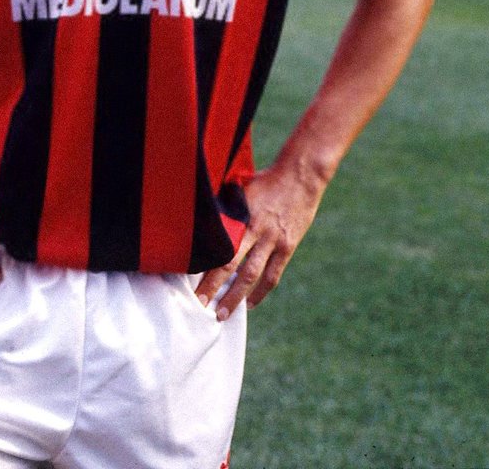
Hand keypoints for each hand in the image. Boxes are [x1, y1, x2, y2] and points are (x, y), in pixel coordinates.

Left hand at [196, 161, 326, 319]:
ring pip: (251, 276)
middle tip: (199, 305)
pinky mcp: (287, 246)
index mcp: (240, 214)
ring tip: (222, 314)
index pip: (218, 245)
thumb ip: (226, 205)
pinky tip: (250, 303)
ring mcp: (273, 240)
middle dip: (213, 286)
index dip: (204, 264)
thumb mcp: (240, 187)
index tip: (188, 278)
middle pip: (231, 264)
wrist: (300, 175)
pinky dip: (261, 292)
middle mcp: (255, 230)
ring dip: (235, 297)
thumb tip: (204, 215)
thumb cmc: (266, 178)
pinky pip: (273, 275)